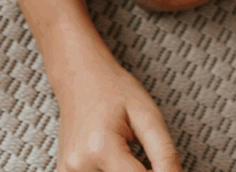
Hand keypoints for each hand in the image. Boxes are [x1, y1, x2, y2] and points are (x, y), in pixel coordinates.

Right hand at [55, 56, 181, 171]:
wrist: (79, 74)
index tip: (163, 165)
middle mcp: (80, 165)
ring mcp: (70, 171)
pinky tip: (116, 158)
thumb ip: (164, 153)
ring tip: (128, 153)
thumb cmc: (114, 89)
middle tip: (144, 155)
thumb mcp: (147, 114)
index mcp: (101, 148)